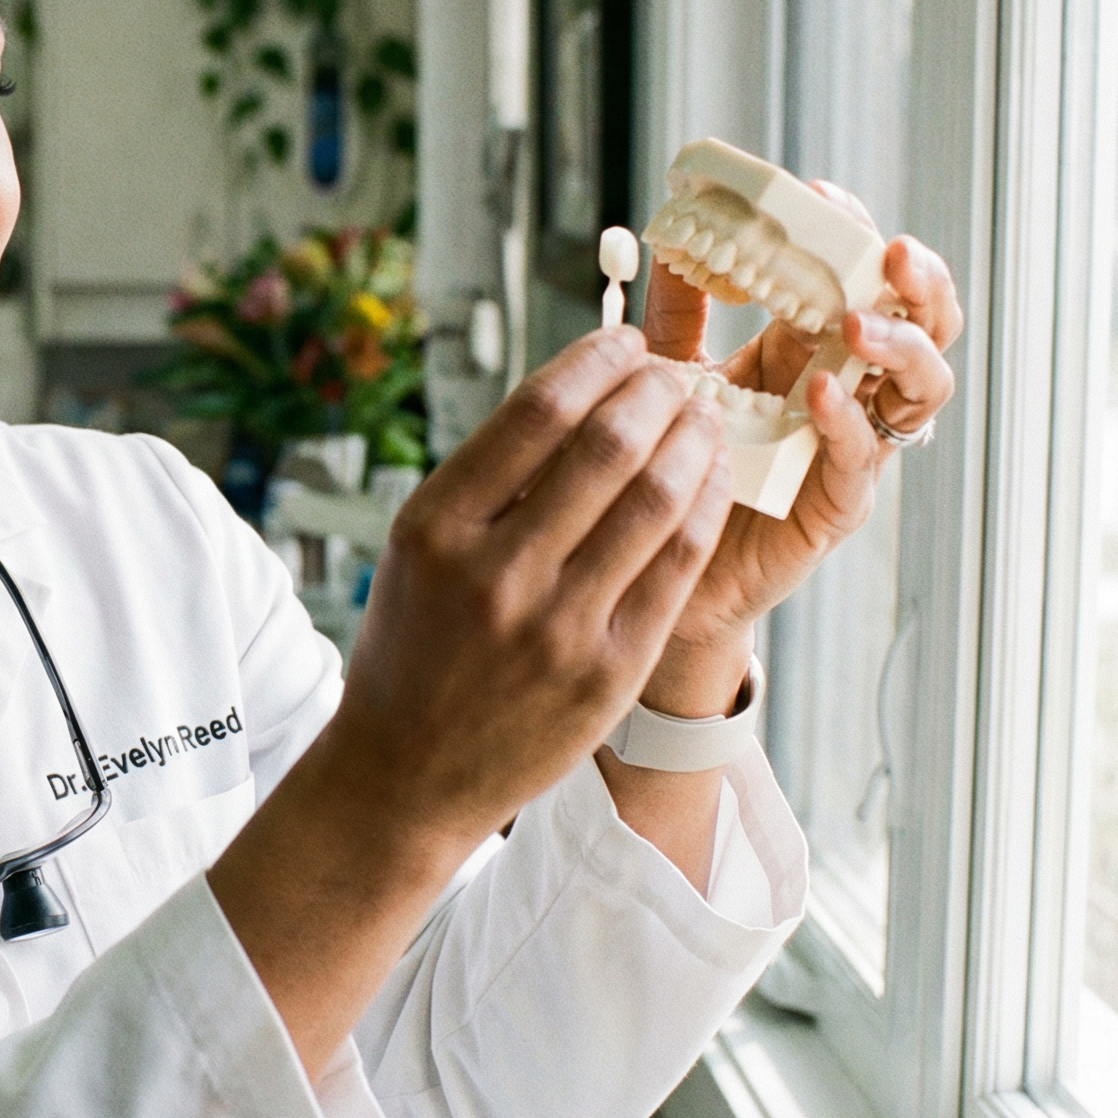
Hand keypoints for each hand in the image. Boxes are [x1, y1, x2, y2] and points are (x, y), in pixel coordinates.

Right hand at [332, 324, 737, 849]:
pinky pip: (679, 566)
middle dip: (658, 390)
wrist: (405, 776)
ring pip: (658, 500)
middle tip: (678, 372)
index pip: (537, 412)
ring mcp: (558, 628)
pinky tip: (712, 479)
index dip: (595, 361)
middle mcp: (495, 573)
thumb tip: (585, 389)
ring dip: (695, 440)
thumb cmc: (414, 646)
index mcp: (435, 527)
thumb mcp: (420, 550)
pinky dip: (706, 507)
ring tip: (704, 416)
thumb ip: (491, 478)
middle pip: (608, 445)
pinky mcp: (609, 672)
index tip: (625, 342)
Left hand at [637, 184, 963, 708]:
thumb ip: (677, 308)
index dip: (850, 233)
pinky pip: (864, 460)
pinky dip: (848, 423)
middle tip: (889, 251)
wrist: (650, 560)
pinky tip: (821, 395)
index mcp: (809, 344)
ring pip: (920, 387)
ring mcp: (853, 444)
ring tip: (857, 323)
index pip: (856, 274)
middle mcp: (848, 386)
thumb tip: (670, 234)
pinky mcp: (838, 502)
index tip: (818, 196)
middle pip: (921, 321)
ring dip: (900, 347)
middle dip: (916, 281)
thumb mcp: (669, 369)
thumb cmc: (670, 458)